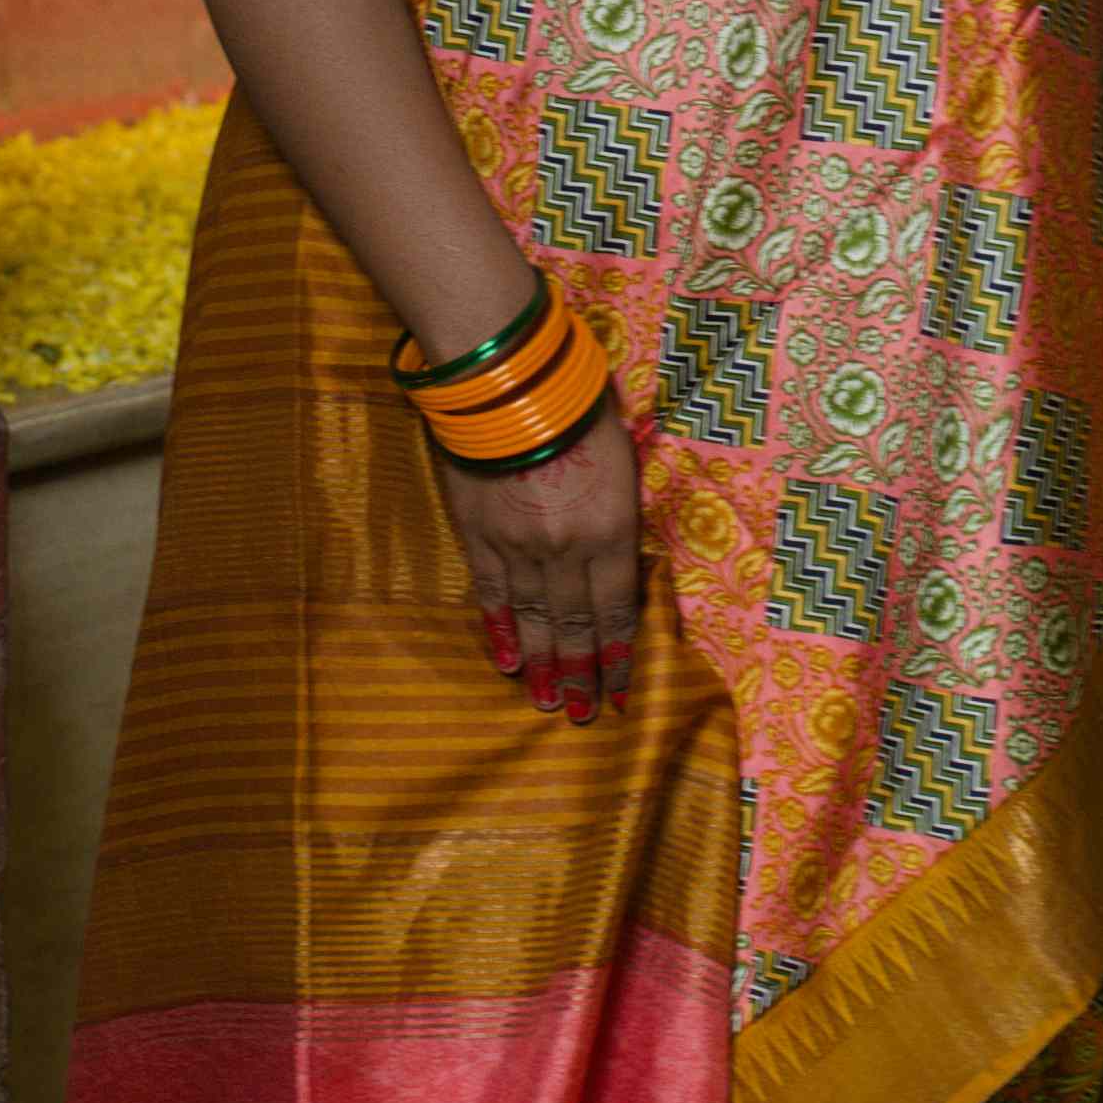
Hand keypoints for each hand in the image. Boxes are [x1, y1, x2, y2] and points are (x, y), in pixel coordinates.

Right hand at [437, 394, 644, 718]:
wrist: (512, 386)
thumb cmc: (580, 412)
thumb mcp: (623, 464)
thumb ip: (621, 517)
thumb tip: (621, 560)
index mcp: (612, 532)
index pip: (618, 609)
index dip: (619, 655)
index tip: (622, 693)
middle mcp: (568, 552)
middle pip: (577, 626)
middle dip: (582, 675)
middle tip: (582, 716)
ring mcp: (520, 548)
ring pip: (536, 619)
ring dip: (543, 665)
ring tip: (546, 703)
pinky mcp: (479, 537)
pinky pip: (492, 594)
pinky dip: (501, 629)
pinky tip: (507, 661)